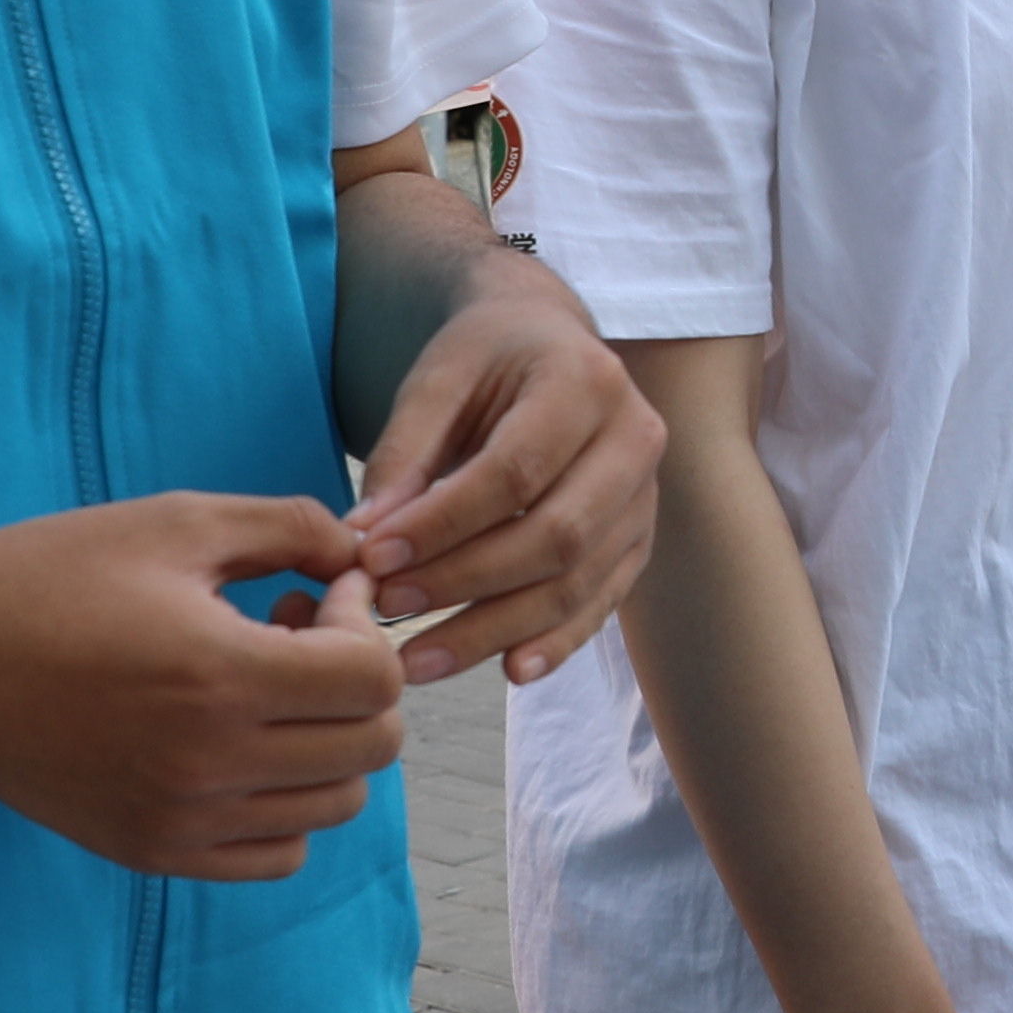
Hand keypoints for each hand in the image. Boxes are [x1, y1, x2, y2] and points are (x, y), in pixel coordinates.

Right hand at [0, 491, 406, 879]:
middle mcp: (210, 764)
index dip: (367, 623)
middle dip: (358, 680)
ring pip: (336, 804)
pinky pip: (279, 852)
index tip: (322, 588)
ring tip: (265, 685)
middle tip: (298, 630)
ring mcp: (182, 820)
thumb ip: (291, 527)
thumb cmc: (50, 578)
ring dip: (327, 740)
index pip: (375, 680)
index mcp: (221, 676)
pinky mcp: (154, 852)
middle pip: (371, 747)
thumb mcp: (177, 523)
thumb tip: (365, 556)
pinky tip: (242, 743)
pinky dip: (287, 802)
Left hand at [354, 254, 662, 688]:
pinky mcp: (639, 541)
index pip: (515, 470)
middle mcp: (634, 438)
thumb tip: (366, 542)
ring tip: (418, 660)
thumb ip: (403, 456)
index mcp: (585, 380)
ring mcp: (646, 496)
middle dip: (464, 582)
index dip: (443, 524)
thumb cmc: (487, 358)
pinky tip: (506, 669)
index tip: (373, 558)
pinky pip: (600, 604)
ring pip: (576, 582)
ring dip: (494, 630)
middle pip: (556, 535)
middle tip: (386, 607)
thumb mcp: (436, 379)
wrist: (549, 342)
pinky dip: (555, 643)